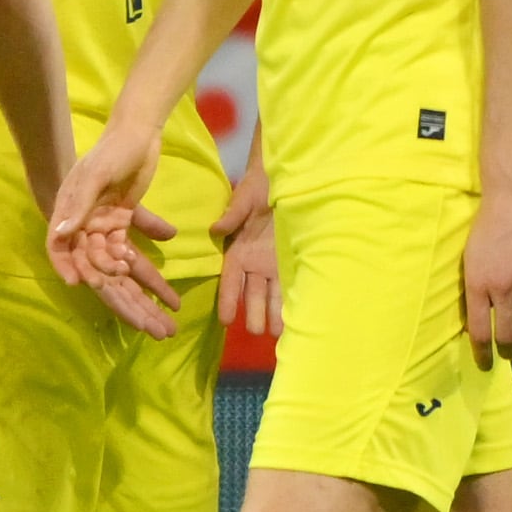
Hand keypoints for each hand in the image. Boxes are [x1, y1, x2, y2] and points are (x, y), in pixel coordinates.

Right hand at [49, 122, 182, 331]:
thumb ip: (78, 204)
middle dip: (127, 304)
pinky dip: (152, 278)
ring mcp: (104, 230)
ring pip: (121, 273)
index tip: (88, 289)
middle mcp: (83, 228)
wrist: (139, 131)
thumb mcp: (95, 174)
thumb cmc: (112, 149)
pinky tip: (170, 297)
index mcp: (70, 215)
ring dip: (143, 298)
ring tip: (167, 325)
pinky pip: (136, 259)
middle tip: (153, 330)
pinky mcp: (123, 227)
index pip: (64, 251)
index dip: (74, 273)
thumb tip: (62, 233)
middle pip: (101, 272)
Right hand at [213, 157, 277, 338]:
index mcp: (238, 250)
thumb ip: (232, 216)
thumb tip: (215, 230)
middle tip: (256, 332)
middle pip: (252, 293)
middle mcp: (254, 262)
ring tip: (278, 334)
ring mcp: (273, 263)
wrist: (285, 177)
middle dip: (254, 312)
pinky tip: (296, 315)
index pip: (231, 280)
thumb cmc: (260, 186)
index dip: (228, 299)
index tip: (226, 320)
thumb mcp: (245, 200)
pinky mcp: (292, 260)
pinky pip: (290, 284)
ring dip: (274, 313)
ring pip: (272, 294)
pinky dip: (291, 300)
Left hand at [461, 185, 511, 370]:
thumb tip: (482, 313)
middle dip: (507, 351)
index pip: (478, 330)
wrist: (511, 198)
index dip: (482, 353)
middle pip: (507, 334)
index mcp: (477, 284)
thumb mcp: (470, 258)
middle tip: (507, 356)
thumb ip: (477, 286)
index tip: (484, 364)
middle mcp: (502, 287)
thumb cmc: (485, 226)